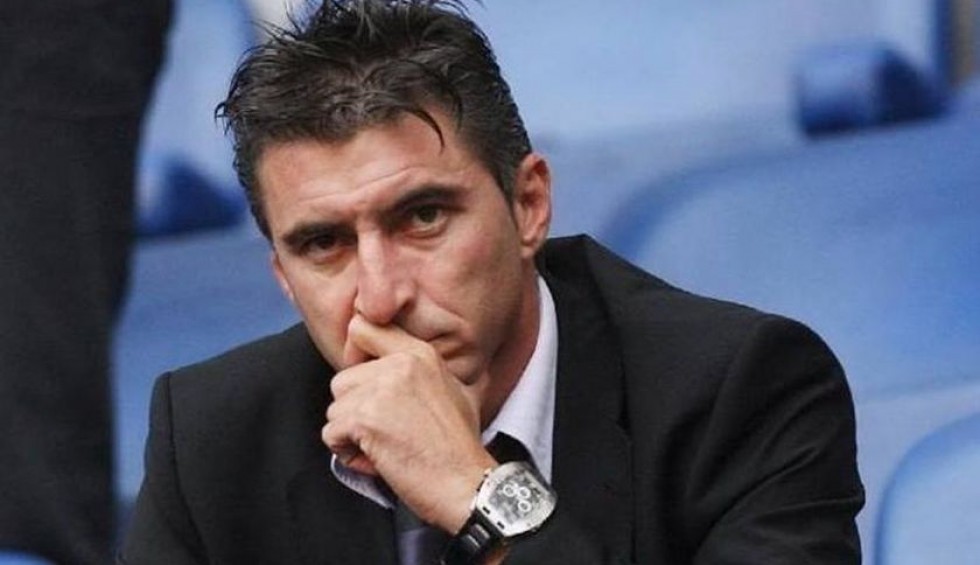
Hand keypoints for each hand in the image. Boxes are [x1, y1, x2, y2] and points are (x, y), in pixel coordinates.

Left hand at [322, 315, 496, 532]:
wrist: (466, 483)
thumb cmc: (461, 446)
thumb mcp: (458, 392)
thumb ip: (432, 374)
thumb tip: (430, 368)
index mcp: (420, 353)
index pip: (363, 328)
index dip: (356, 358)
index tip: (367, 387)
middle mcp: (399, 364)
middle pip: (343, 379)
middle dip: (356, 410)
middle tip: (387, 432)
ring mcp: (380, 390)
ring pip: (335, 408)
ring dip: (352, 434)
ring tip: (385, 447)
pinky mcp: (365, 419)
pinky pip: (331, 434)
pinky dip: (348, 454)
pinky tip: (378, 460)